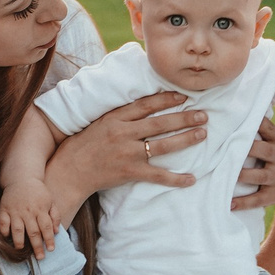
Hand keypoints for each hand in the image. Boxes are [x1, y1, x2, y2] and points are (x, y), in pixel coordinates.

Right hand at [0, 184, 61, 253]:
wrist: (22, 178)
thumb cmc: (38, 192)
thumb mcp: (50, 201)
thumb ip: (55, 216)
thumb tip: (56, 232)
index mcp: (41, 209)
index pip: (46, 228)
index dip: (49, 240)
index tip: (50, 250)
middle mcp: (28, 211)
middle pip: (33, 232)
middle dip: (37, 246)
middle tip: (40, 257)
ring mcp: (15, 210)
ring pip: (17, 230)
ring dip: (19, 242)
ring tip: (22, 250)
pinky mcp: (4, 209)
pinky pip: (3, 223)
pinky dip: (4, 231)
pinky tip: (7, 237)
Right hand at [48, 90, 205, 202]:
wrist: (70, 171)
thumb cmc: (84, 145)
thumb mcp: (100, 122)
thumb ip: (121, 115)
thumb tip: (144, 105)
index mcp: (115, 118)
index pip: (145, 105)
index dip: (166, 99)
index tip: (184, 96)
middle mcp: (123, 133)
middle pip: (159, 123)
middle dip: (184, 117)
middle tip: (204, 114)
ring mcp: (127, 153)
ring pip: (162, 145)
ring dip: (185, 139)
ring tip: (203, 134)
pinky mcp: (129, 172)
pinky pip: (157, 175)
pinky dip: (175, 178)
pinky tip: (191, 178)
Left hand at [231, 116, 274, 211]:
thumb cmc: (265, 153)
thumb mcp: (266, 138)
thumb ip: (255, 126)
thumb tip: (234, 106)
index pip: (266, 128)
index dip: (253, 123)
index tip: (234, 121)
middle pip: (265, 151)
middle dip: (247, 150)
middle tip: (226, 148)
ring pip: (261, 176)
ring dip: (243, 176)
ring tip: (225, 175)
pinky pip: (259, 199)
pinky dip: (243, 202)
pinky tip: (229, 204)